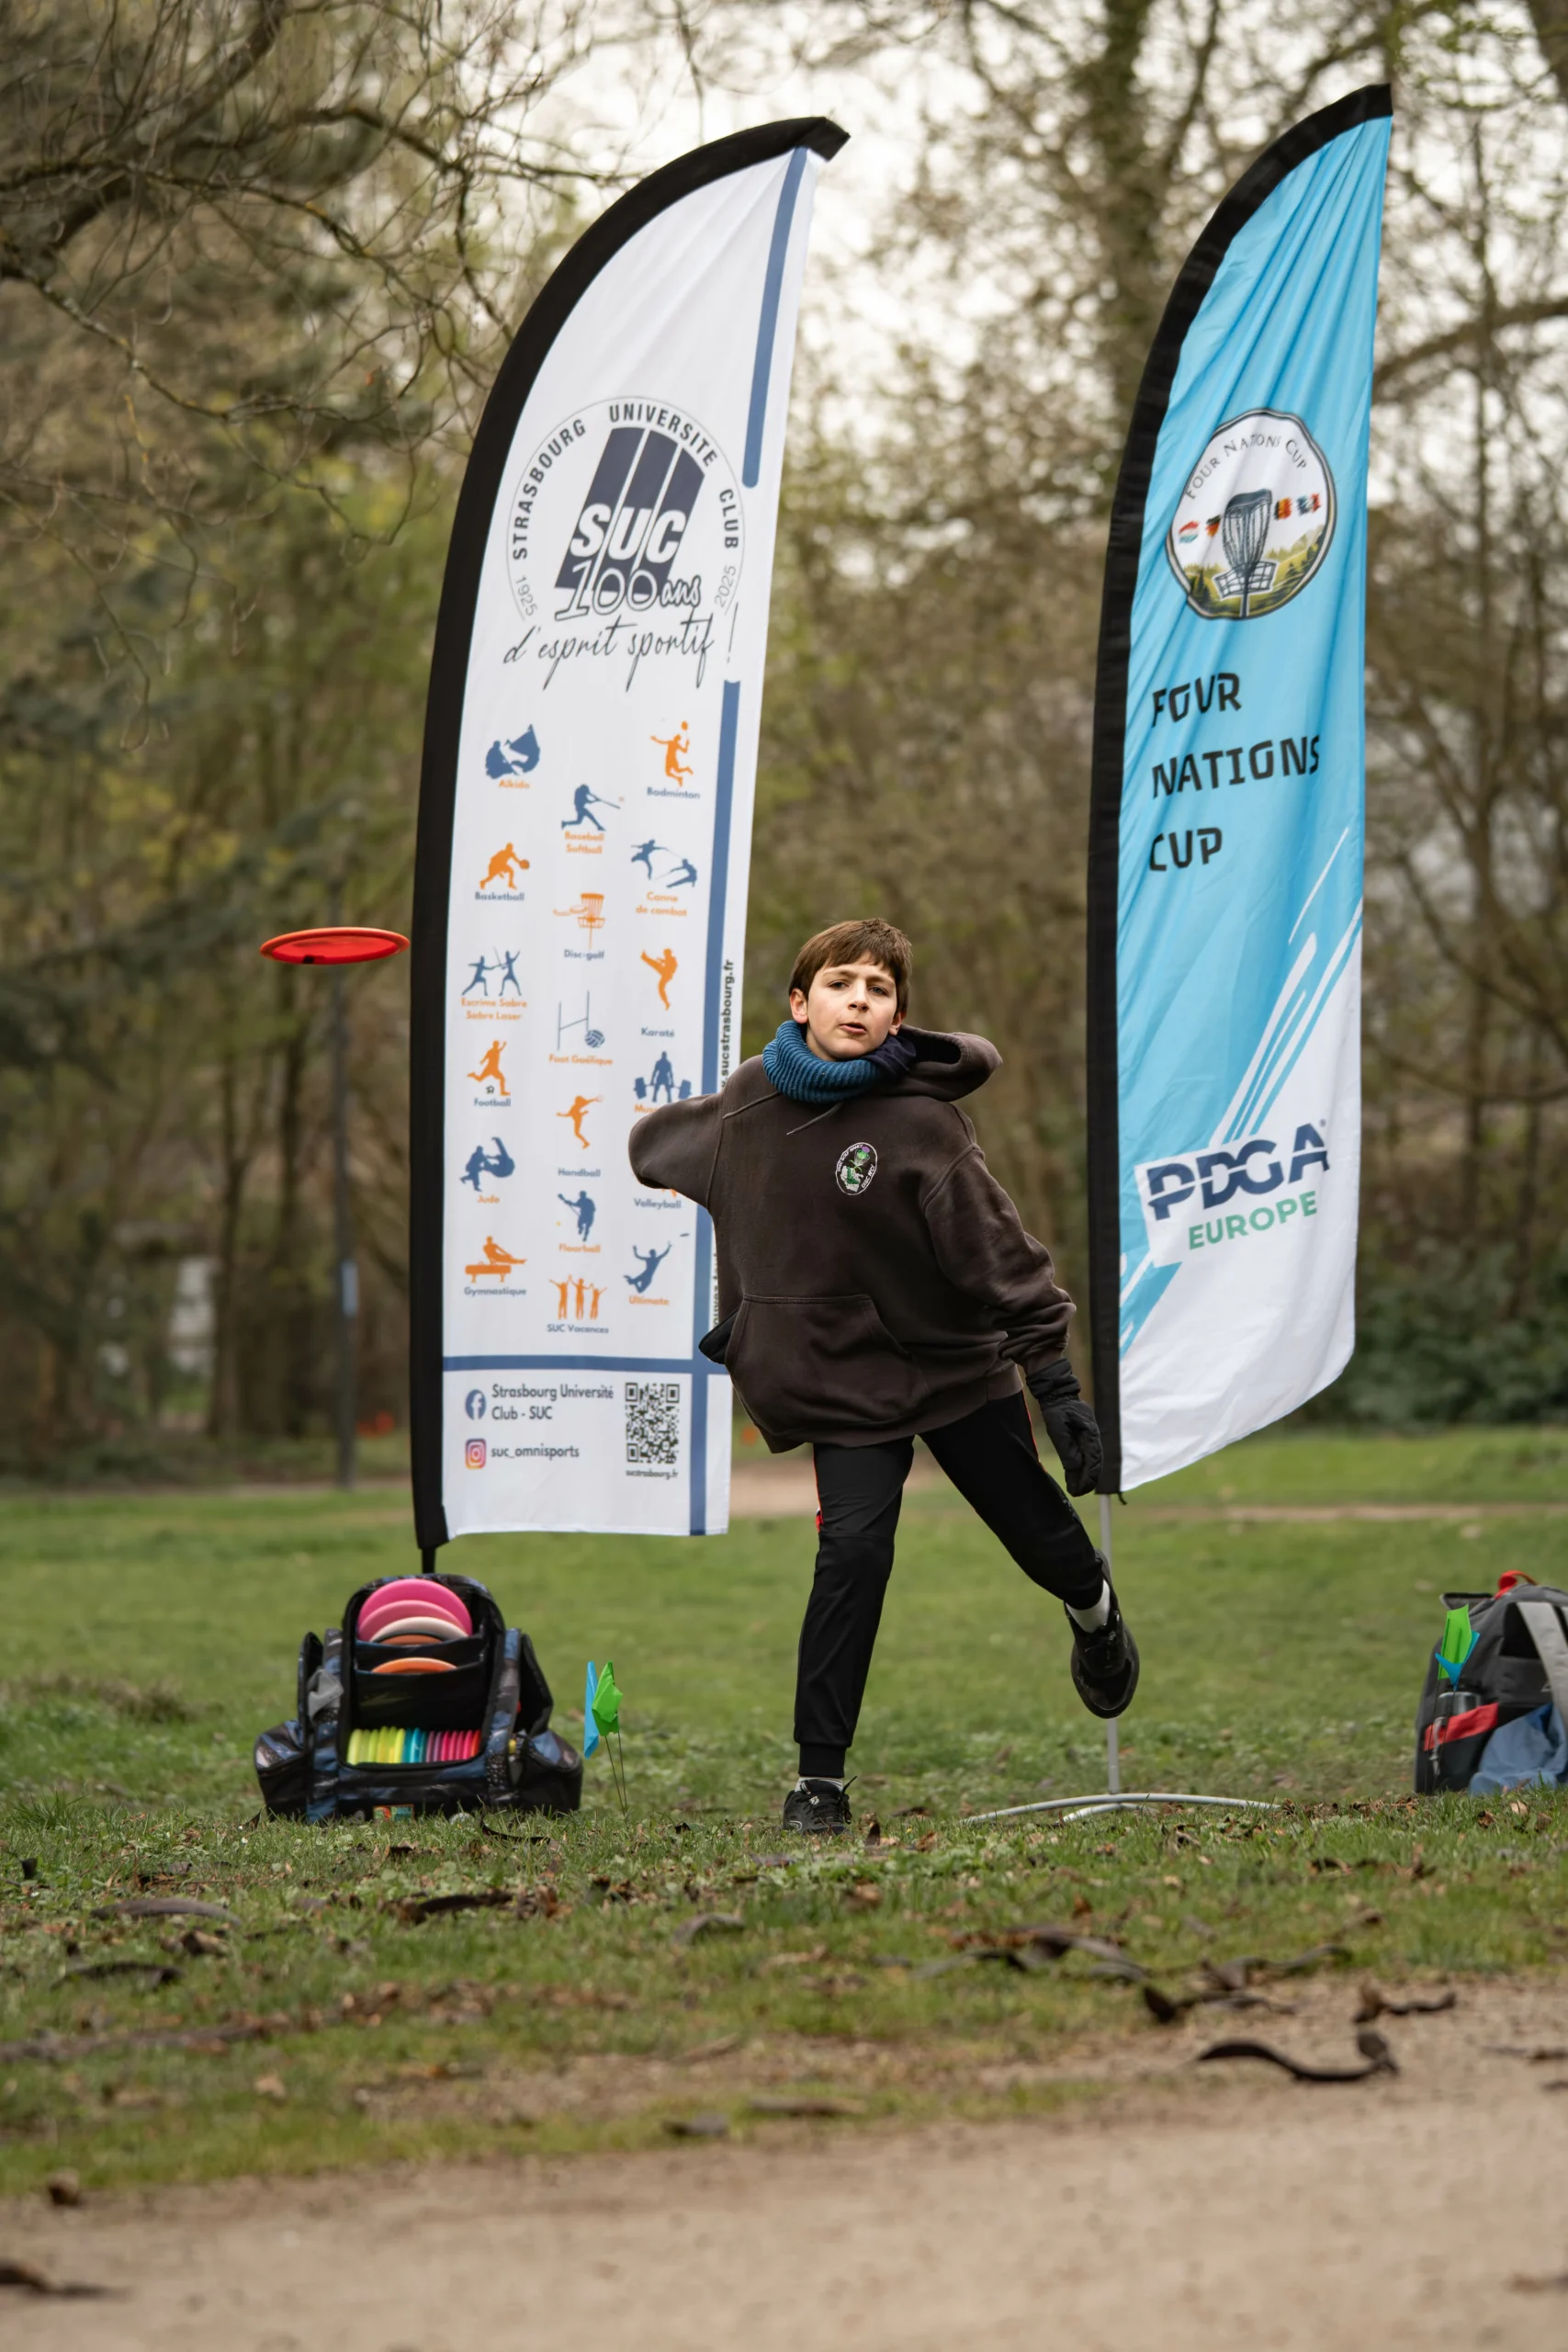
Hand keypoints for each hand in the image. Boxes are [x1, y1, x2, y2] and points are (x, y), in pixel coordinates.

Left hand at [1027, 1360, 1102, 1496]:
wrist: (1057, 1393)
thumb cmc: (1057, 1408)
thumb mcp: (1057, 1426)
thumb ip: (1066, 1446)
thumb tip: (1074, 1466)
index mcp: (1090, 1433)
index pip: (1093, 1460)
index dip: (1088, 1477)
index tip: (1080, 1490)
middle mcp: (1093, 1436)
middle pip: (1095, 1462)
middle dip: (1088, 1480)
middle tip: (1079, 1493)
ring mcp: (1089, 1436)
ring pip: (1091, 1460)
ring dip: (1085, 1476)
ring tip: (1078, 1490)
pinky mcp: (1083, 1437)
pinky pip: (1085, 1455)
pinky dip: (1081, 1467)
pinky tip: (1075, 1477)